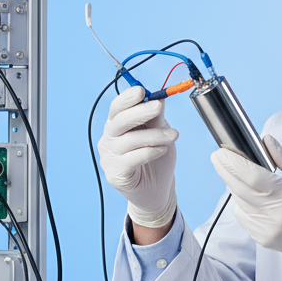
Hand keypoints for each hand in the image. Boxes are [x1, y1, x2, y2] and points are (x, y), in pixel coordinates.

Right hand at [98, 84, 177, 226]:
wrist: (157, 189)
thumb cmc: (156, 158)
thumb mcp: (160, 133)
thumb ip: (156, 117)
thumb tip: (159, 97)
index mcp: (117, 125)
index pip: (117, 108)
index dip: (127, 98)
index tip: (142, 91)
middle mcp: (109, 139)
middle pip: (119, 121)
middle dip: (140, 112)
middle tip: (157, 108)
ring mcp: (109, 157)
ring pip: (129, 140)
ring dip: (154, 136)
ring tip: (173, 136)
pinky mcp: (115, 174)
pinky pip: (131, 159)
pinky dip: (149, 152)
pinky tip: (162, 150)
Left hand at [211, 134, 281, 271]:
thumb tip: (264, 141)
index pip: (253, 177)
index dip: (234, 163)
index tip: (222, 151)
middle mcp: (276, 217)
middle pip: (239, 189)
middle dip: (226, 170)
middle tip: (219, 156)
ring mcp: (267, 231)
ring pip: (239, 203)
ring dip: (235, 187)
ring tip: (241, 175)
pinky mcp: (263, 239)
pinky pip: (244, 217)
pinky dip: (243, 203)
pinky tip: (253, 196)